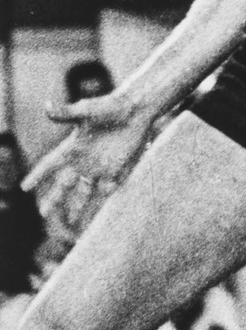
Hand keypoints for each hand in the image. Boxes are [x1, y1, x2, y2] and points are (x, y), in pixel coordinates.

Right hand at [22, 90, 152, 231]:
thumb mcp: (87, 110)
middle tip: (43, 213)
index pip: (50, 164)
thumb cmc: (111, 106)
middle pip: (64, 184)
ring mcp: (99, 167)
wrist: (136, 110)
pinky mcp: (115, 169)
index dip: (37, 175)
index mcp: (73, 146)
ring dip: (77, 208)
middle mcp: (83, 160)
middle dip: (54, 199)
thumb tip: (46, 107)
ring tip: (71, 223)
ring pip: (84, 192)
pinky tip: (97, 213)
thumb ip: (67, 113)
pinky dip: (101, 200)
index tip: (24, 188)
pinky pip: (106, 190)